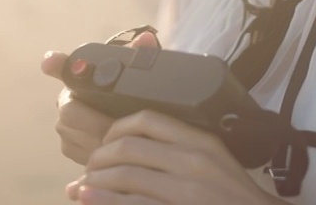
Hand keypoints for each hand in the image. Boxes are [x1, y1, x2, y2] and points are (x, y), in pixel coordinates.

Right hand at [41, 32, 160, 164]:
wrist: (133, 122)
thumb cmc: (134, 93)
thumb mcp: (139, 76)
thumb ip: (142, 56)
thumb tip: (146, 38)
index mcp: (79, 77)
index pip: (61, 66)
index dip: (56, 63)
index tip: (51, 61)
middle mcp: (66, 99)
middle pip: (70, 112)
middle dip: (95, 123)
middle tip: (120, 130)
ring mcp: (64, 125)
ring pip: (74, 136)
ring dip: (99, 142)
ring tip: (123, 144)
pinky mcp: (70, 147)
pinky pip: (79, 153)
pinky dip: (100, 156)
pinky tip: (118, 157)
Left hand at [68, 109, 286, 203]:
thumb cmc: (231, 194)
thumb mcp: (213, 159)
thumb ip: (182, 146)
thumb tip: (132, 144)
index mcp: (200, 141)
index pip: (148, 119)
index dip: (116, 127)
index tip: (106, 140)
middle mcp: (193, 162)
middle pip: (129, 147)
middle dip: (98, 157)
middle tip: (89, 167)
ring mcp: (185, 192)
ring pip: (125, 176)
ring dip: (95, 181)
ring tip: (83, 187)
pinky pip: (132, 204)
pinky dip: (103, 201)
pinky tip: (89, 199)